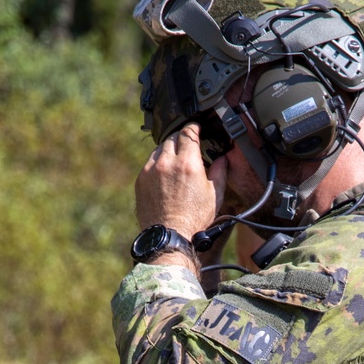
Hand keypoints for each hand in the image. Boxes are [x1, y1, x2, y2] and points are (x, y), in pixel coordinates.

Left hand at [134, 124, 225, 240]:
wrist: (169, 236)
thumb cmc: (194, 219)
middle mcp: (167, 163)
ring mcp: (151, 170)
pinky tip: (166, 173)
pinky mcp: (141, 180)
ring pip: (159, 149)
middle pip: (173, 137)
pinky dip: (158, 163)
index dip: (194, 127)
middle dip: (182, 138)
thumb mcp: (215, 195)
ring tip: (177, 159)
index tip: (197, 128)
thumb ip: (220, 172)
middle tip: (188, 144)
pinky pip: (150, 163)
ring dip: (169, 149)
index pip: (189, 132)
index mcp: (188, 163)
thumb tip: (223, 158)